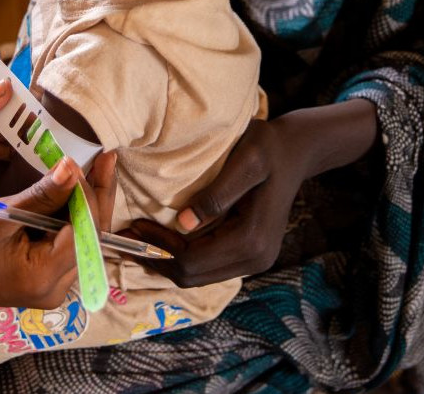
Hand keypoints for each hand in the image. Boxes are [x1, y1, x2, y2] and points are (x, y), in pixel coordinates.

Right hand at [0, 152, 117, 332]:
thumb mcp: (2, 214)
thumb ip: (42, 194)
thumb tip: (73, 167)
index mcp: (45, 277)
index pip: (86, 230)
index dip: (93, 192)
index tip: (96, 159)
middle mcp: (57, 289)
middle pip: (93, 236)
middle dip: (99, 195)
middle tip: (107, 158)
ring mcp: (53, 287)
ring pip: (85, 239)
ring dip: (88, 204)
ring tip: (95, 168)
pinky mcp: (46, 280)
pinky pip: (70, 244)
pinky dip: (72, 216)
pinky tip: (75, 190)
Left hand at [129, 99, 377, 286]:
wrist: (295, 151)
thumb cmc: (268, 148)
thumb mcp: (244, 161)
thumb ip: (216, 195)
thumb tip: (183, 224)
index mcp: (252, 240)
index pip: (193, 261)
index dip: (159, 247)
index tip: (134, 225)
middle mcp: (255, 259)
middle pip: (193, 276)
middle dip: (158, 258)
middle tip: (129, 234)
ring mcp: (255, 260)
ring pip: (199, 275)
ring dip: (168, 259)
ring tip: (141, 236)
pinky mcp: (250, 254)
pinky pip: (209, 265)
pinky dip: (183, 256)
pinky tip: (166, 236)